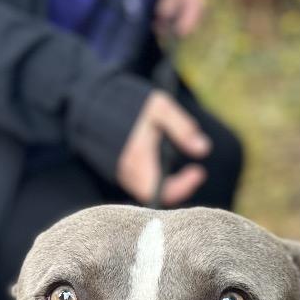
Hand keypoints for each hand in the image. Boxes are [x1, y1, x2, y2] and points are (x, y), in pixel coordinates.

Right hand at [116, 90, 211, 205]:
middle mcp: (126, 171)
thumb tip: (203, 148)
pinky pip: (141, 185)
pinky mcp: (121, 172)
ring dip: (169, 185)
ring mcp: (122, 174)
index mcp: (136, 157)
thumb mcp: (160, 108)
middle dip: (178, 188)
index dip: (181, 188)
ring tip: (187, 172)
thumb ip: (182, 128)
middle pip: (156, 196)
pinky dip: (157, 181)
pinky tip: (167, 167)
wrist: (96, 103)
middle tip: (195, 173)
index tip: (198, 172)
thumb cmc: (131, 103)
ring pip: (148, 191)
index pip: (159, 191)